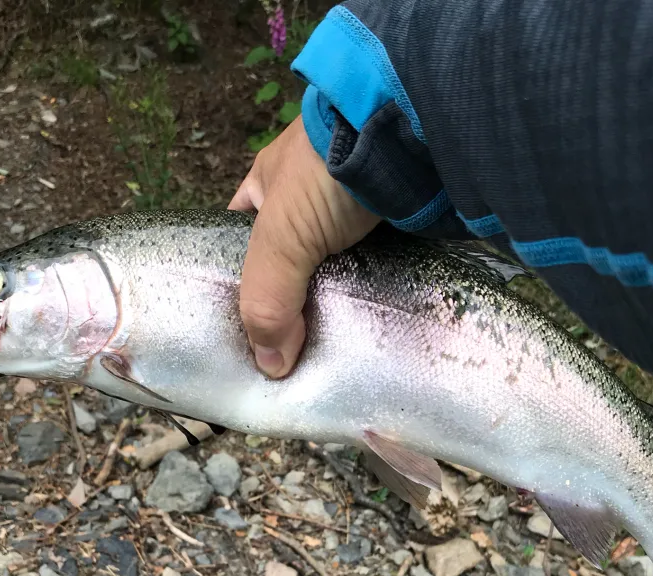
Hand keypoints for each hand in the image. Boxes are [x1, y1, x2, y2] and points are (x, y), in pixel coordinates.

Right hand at [228, 116, 379, 377]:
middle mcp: (309, 198)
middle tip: (290, 350)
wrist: (415, 134)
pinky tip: (369, 326)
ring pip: (336, 272)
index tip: (245, 326)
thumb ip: (267, 299)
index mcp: (268, 186)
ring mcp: (355, 212)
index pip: (240, 239)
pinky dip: (372, 296)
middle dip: (291, 302)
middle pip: (291, 263)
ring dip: (336, 304)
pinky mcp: (395, 226)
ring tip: (329, 351)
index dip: (238, 279)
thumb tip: (271, 364)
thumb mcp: (281, 235)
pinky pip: (376, 272)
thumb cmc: (329, 172)